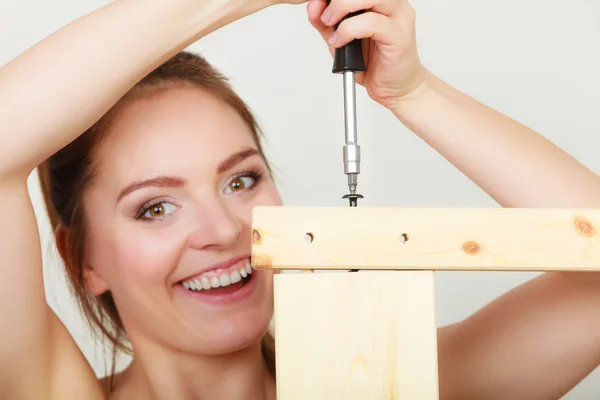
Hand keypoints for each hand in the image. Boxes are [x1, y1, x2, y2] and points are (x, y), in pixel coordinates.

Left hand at [307, 0, 426, 108]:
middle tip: (325, 15)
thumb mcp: (340, 38)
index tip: (318, 4)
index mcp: (380, 1)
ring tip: (331, 25)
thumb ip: (326, 22)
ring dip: (343, 8)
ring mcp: (398, 18)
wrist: (395, 88)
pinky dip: (349, 30)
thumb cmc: (374, 63)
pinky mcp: (399, 36)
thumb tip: (314, 6)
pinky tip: (340, 41)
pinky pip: (372, 23)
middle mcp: (392, 5)